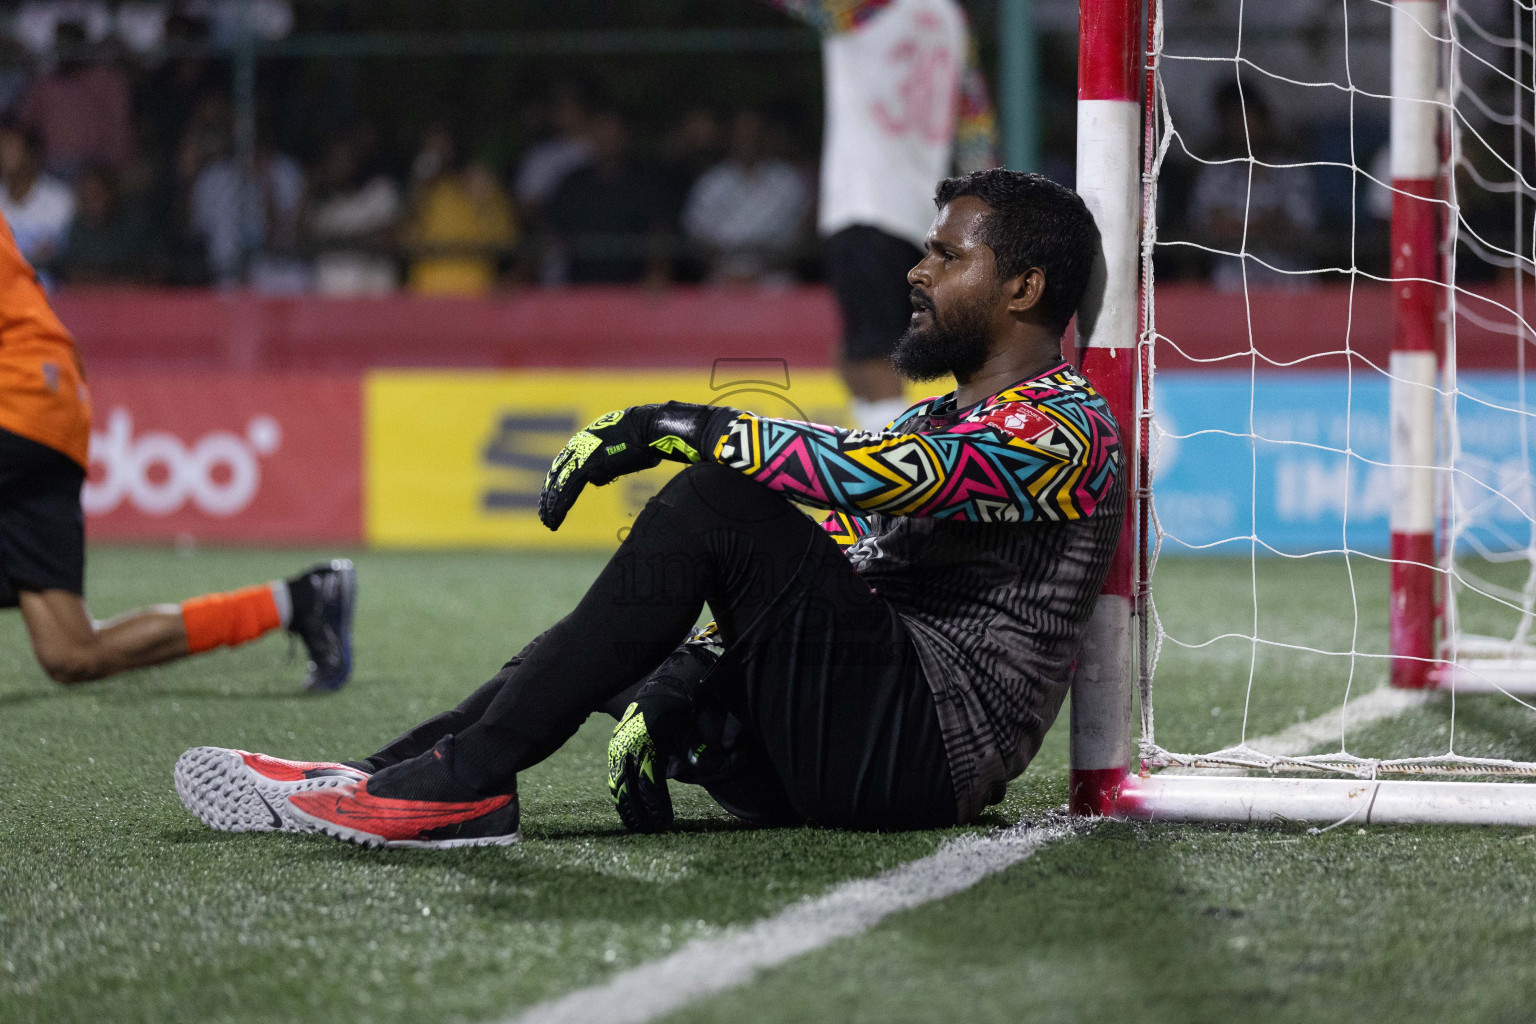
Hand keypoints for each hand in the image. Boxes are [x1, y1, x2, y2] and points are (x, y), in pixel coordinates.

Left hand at [538, 402, 724, 529]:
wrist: (649, 429)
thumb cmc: (644, 440)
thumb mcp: (621, 453)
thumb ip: (606, 465)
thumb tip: (595, 479)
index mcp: (586, 439)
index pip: (565, 463)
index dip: (557, 480)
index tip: (552, 495)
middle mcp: (578, 444)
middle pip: (557, 473)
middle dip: (549, 494)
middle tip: (544, 512)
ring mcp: (581, 454)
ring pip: (559, 484)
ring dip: (551, 505)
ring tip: (548, 521)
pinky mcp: (586, 465)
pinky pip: (567, 489)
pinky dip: (559, 506)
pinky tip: (554, 519)